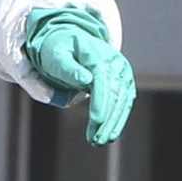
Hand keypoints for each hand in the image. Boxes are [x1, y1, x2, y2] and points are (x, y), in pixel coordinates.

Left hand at [22, 8, 135, 146]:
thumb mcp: (57, 55)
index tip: (95, 122)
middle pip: (114, 94)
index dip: (100, 103)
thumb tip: (85, 80)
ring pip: (122, 101)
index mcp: (98, 55)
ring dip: (113, 123)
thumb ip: (69, 68)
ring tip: (102, 140)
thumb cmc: (60, 49)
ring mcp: (122, 72)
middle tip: (96, 140)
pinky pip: (124, 101)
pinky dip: (119, 118)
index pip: (102, 82)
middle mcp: (115, 63)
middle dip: (106, 119)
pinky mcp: (124, 81)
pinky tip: (111, 133)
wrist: (72, 40)